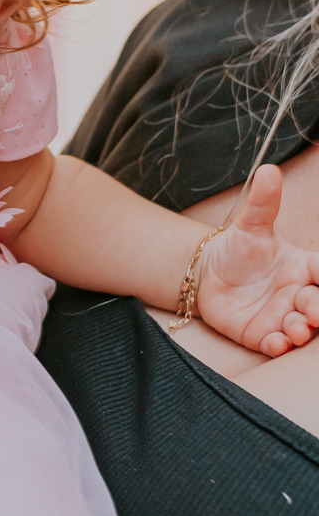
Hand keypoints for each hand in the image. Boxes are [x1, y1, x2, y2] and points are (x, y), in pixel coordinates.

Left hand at [196, 164, 318, 355]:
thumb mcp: (250, 225)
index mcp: (304, 267)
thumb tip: (269, 170)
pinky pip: (276, 344)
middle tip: (312, 309)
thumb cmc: (238, 250)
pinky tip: (277, 342)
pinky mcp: (262, 334)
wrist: (207, 274)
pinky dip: (279, 345)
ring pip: (302, 328)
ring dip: (302, 330)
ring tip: (296, 328)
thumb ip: (263, 202)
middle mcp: (299, 294)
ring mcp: (282, 316)